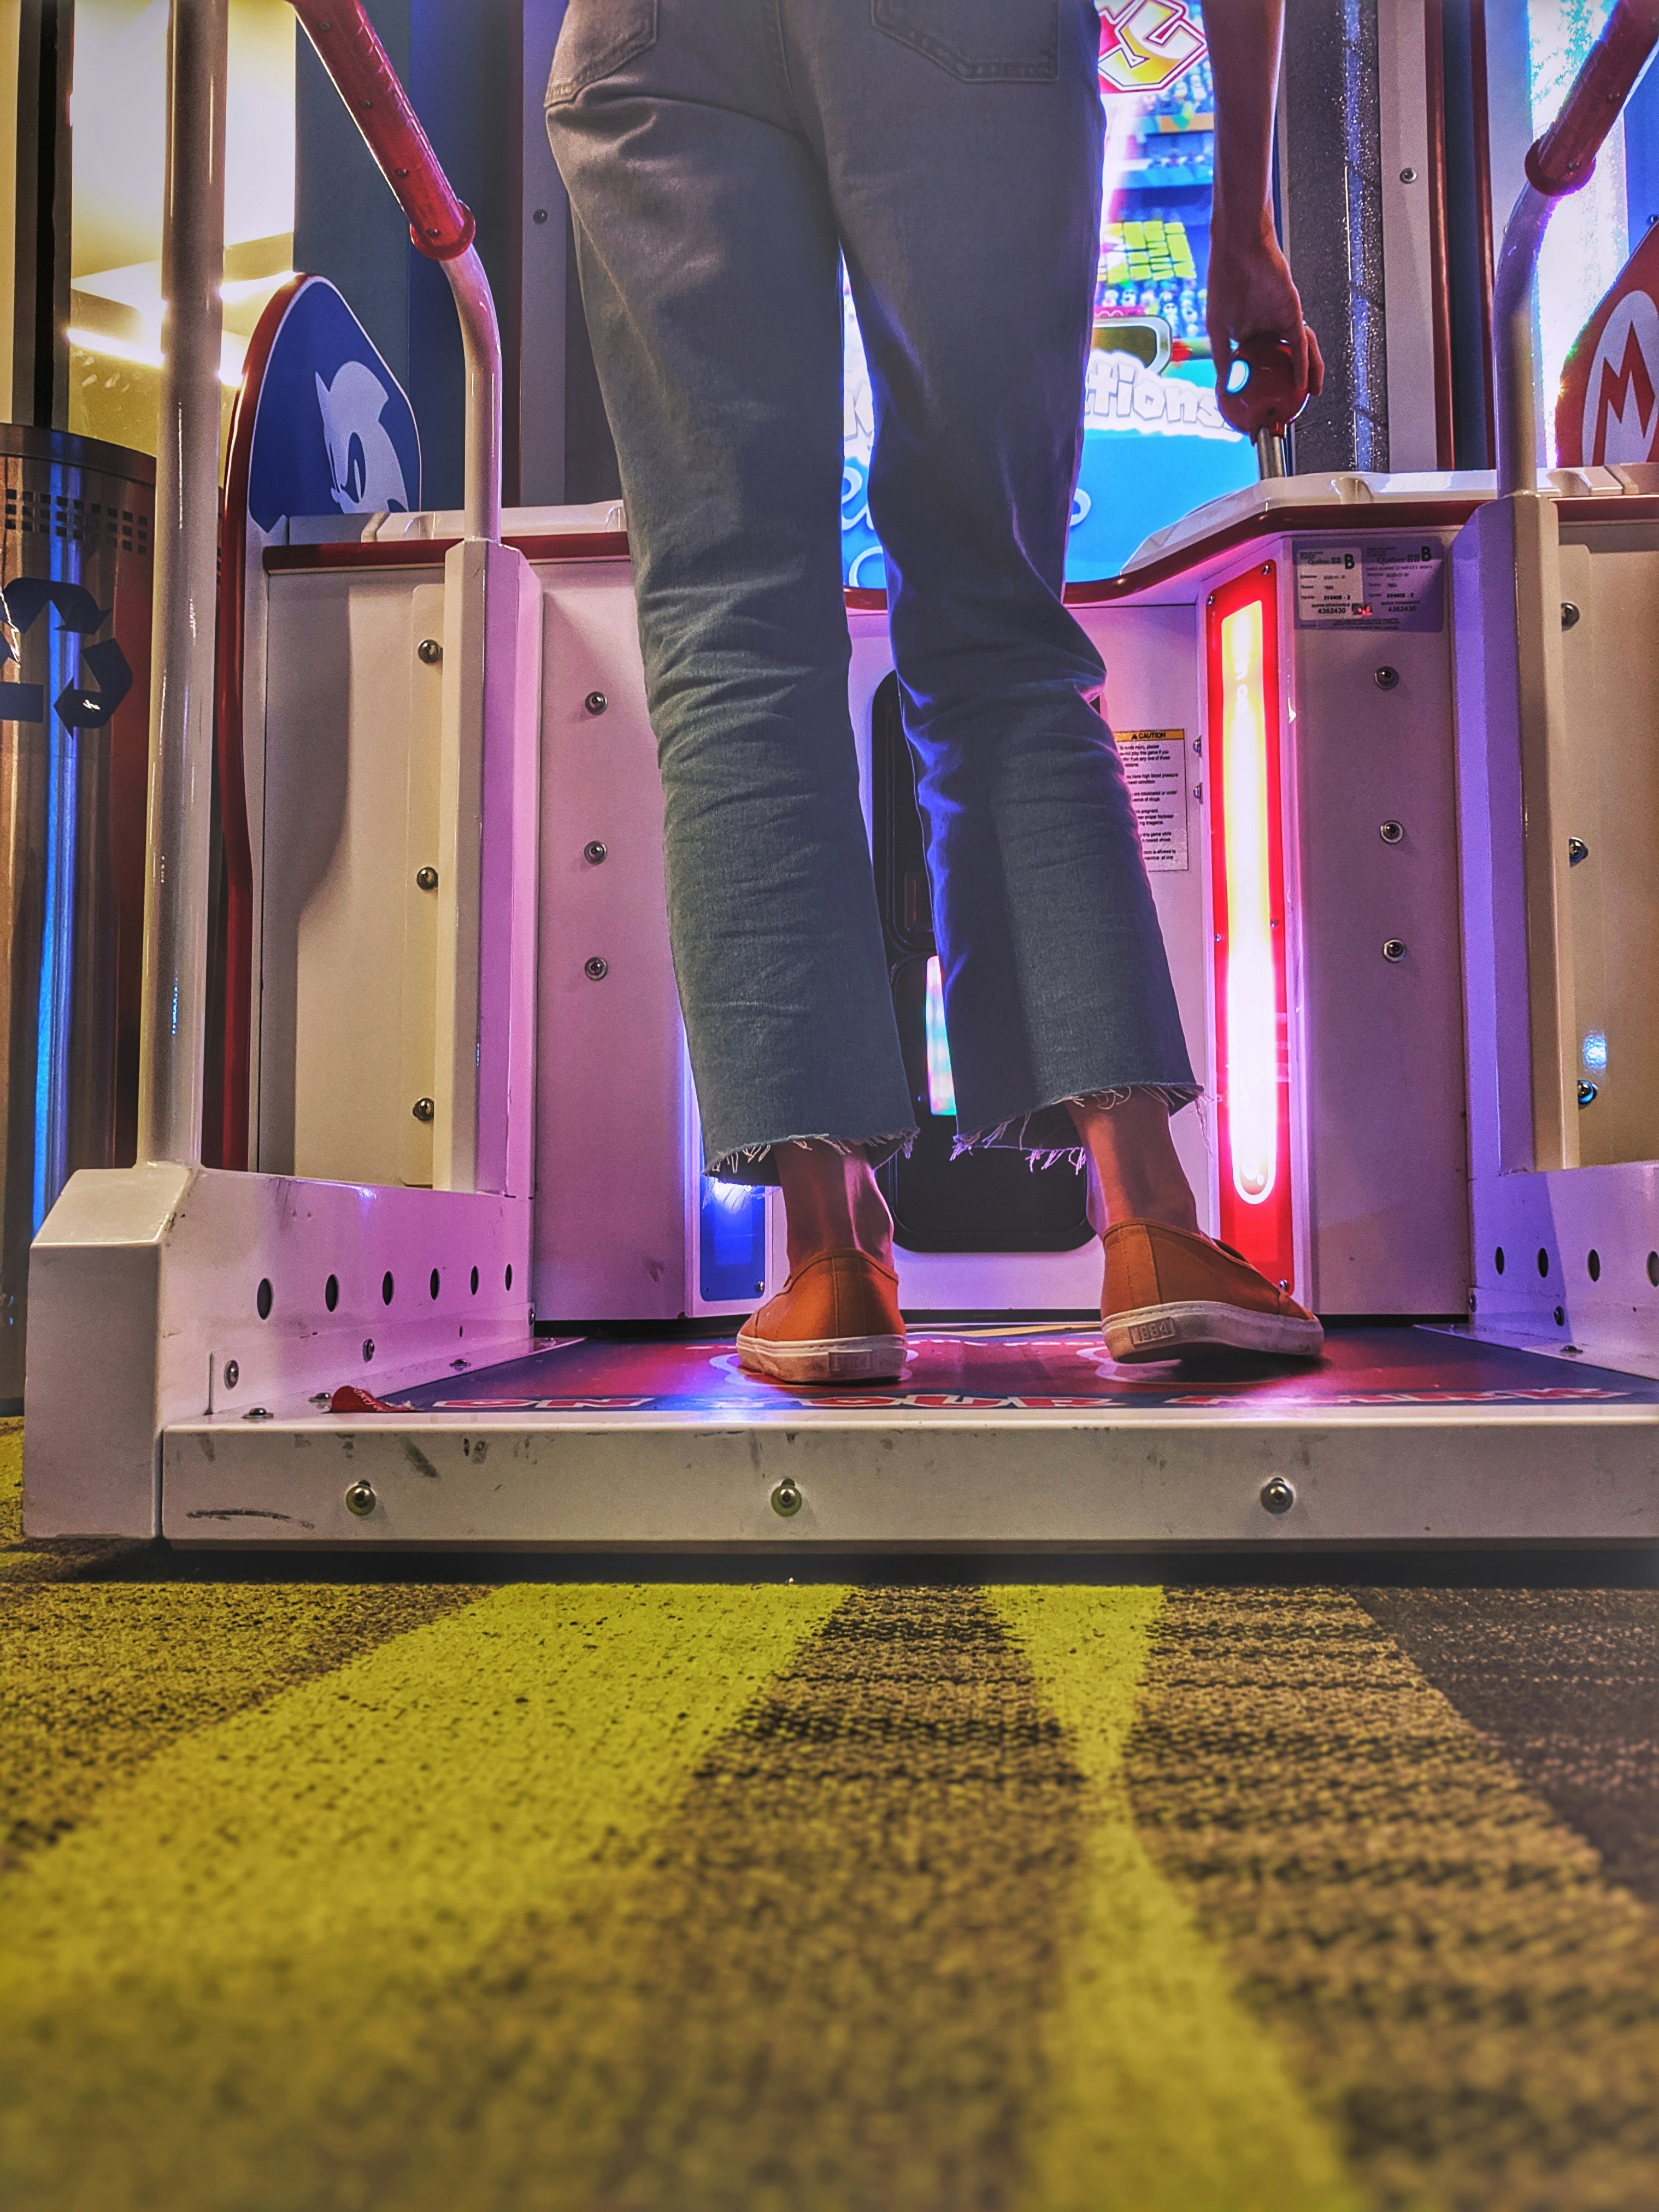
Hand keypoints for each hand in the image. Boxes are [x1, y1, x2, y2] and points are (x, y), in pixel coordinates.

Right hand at [1207, 225, 1323, 433]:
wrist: (1239, 248)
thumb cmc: (1224, 281)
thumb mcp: (1217, 328)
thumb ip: (1223, 358)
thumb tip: (1223, 389)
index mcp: (1249, 334)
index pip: (1258, 366)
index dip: (1260, 387)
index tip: (1257, 408)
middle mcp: (1268, 329)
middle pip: (1282, 363)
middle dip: (1287, 386)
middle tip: (1288, 409)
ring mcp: (1281, 321)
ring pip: (1298, 354)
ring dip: (1305, 377)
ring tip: (1307, 399)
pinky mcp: (1292, 312)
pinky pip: (1302, 344)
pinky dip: (1304, 363)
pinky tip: (1304, 382)